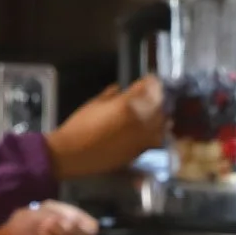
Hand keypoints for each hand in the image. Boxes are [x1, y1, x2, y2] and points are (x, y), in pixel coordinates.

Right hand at [44, 77, 166, 179]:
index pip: (151, 87)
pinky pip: (156, 138)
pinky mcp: (141, 151)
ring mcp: (143, 137)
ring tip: (153, 111)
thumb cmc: (79, 126)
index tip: (148, 79)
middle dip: (157, 97)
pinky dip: (156, 131)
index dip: (151, 81)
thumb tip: (120, 88)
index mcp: (128, 104)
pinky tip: (149, 128)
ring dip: (159, 114)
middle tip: (151, 94)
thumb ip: (111, 94)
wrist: (73, 155)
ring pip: (163, 122)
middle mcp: (141, 120)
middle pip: (160, 103)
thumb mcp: (94, 104)